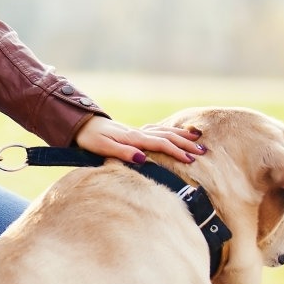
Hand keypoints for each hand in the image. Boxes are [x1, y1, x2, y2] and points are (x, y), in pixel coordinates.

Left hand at [75, 115, 204, 165]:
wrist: (80, 123)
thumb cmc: (89, 138)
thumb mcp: (102, 147)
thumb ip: (122, 153)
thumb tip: (142, 158)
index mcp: (133, 138)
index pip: (160, 144)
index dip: (176, 152)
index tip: (191, 159)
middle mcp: (137, 133)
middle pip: (166, 136)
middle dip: (185, 143)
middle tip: (203, 151)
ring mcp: (136, 131)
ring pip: (164, 132)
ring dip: (181, 136)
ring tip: (197, 139)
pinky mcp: (133, 133)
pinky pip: (157, 130)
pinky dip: (169, 131)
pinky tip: (175, 133)